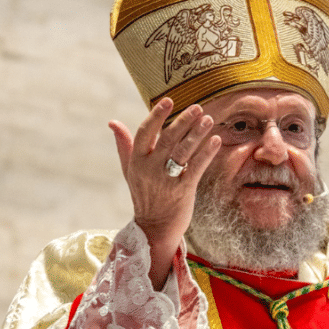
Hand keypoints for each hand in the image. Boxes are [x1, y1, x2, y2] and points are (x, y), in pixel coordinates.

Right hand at [109, 98, 221, 287]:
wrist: (154, 227)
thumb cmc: (144, 195)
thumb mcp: (130, 170)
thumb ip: (124, 145)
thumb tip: (113, 122)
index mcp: (137, 161)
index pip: (145, 132)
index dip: (157, 116)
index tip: (168, 100)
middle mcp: (150, 169)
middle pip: (168, 138)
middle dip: (183, 121)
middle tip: (197, 107)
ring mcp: (166, 180)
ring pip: (183, 151)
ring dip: (197, 133)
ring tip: (208, 119)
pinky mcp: (183, 190)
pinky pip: (196, 167)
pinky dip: (206, 152)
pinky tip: (216, 140)